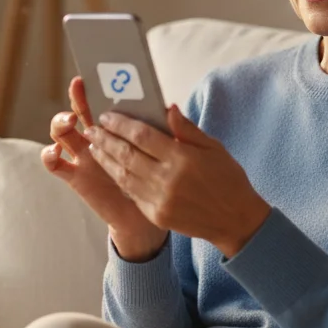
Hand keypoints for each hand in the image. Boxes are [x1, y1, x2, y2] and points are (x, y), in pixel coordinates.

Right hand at [42, 77, 167, 261]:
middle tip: (79, 86)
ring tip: (71, 121)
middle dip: (78, 97)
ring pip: (62, 133)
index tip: (96, 73)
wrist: (153, 215)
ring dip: (61, 122)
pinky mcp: (75, 177)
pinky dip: (50, 156)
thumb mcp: (173, 154)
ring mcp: (83, 157)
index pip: (104, 101)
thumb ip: (173, 132)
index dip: (98, 87)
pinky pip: (55, 165)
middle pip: (79, 111)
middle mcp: (96, 139)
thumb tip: (170, 108)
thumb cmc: (163, 179)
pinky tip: (56, 151)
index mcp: (118, 128)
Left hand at [84, 105, 270, 257]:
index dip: (121, 124)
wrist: (235, 219)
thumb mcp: (213, 148)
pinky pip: (131, 193)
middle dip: (105, 139)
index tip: (107, 115)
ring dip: (105, 159)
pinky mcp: (156, 215)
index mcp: (182, 158)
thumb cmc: (227, 179)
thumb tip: (167, 108)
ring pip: (123, 175)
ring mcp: (160, 200)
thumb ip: (187, 129)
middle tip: (92, 128)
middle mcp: (167, 179)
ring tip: (94, 146)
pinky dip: (118, 178)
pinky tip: (110, 168)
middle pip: (126, 154)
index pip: (142, 135)